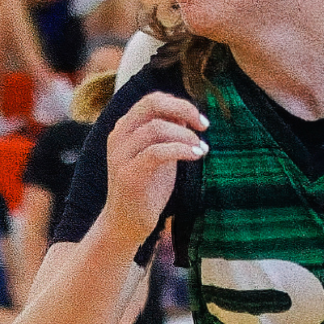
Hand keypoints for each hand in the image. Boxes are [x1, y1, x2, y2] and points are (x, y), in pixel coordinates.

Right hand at [102, 92, 207, 252]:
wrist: (127, 222)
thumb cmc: (147, 188)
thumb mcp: (160, 154)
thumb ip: (168, 134)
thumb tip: (187, 115)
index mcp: (125, 128)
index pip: (152, 100)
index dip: (179, 103)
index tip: (200, 120)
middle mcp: (119, 136)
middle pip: (151, 104)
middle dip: (183, 109)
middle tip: (204, 125)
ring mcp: (121, 155)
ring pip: (156, 128)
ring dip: (185, 136)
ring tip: (202, 148)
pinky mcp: (129, 175)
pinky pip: (156, 152)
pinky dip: (180, 150)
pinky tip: (196, 155)